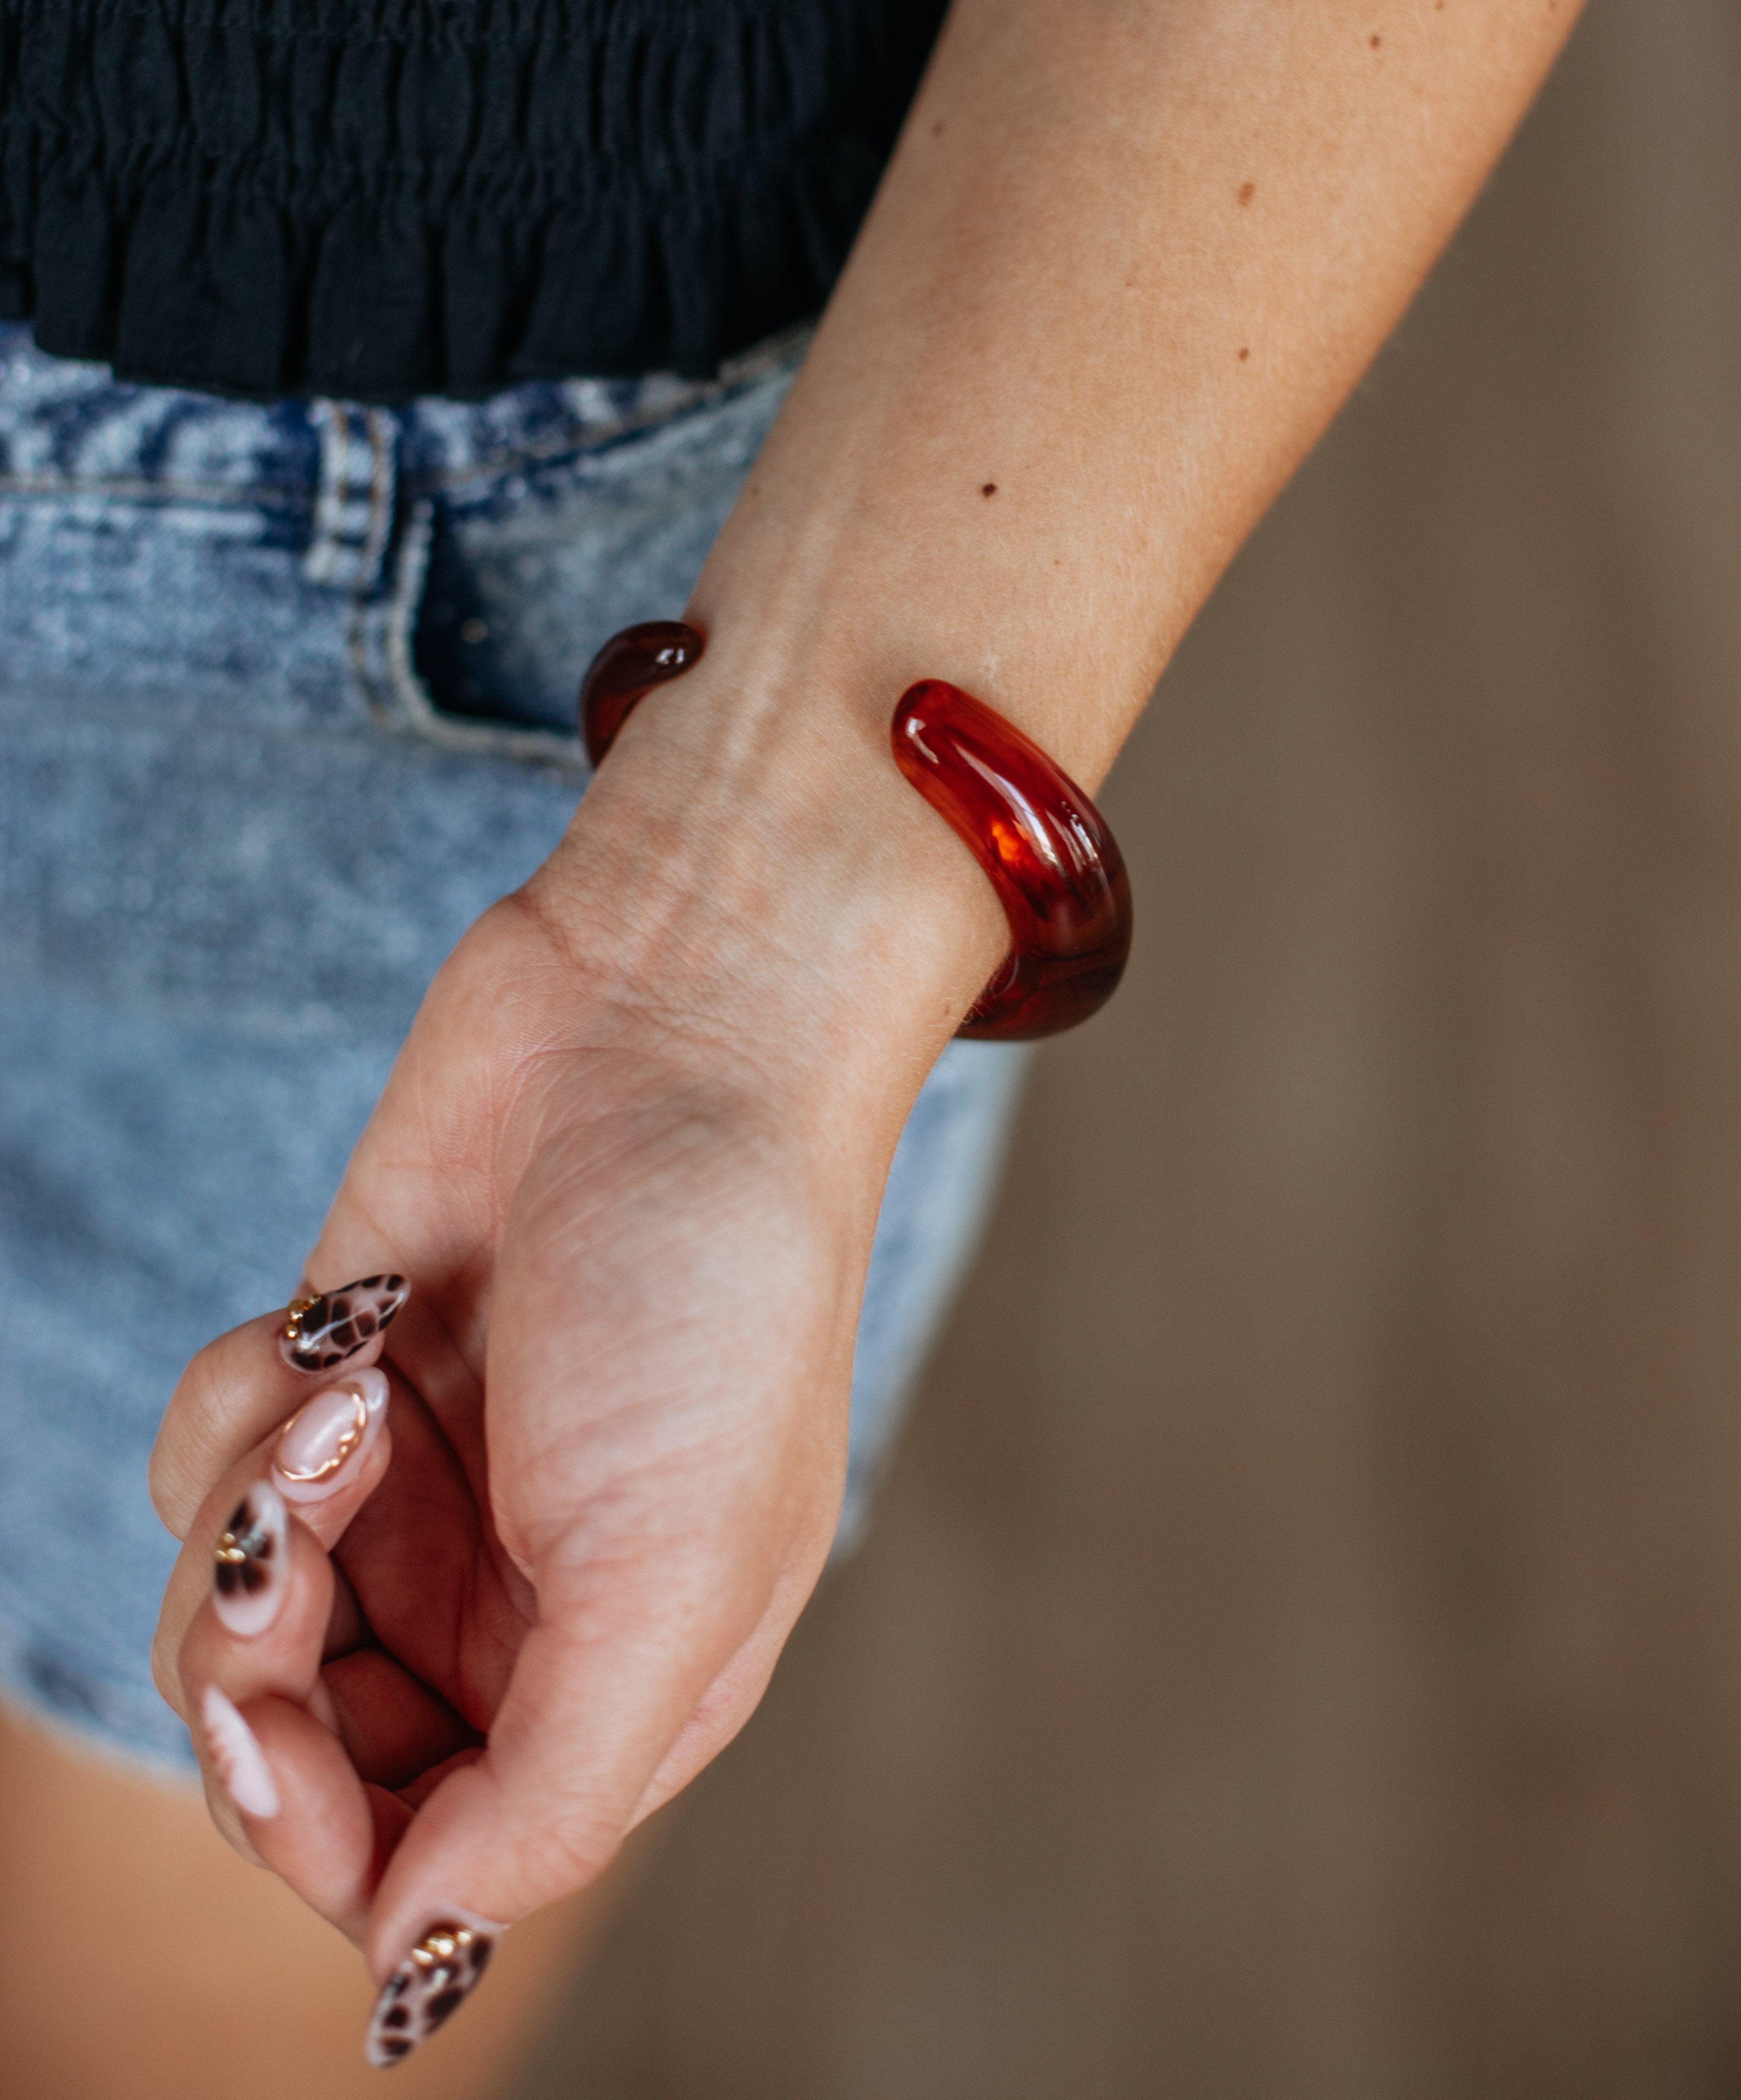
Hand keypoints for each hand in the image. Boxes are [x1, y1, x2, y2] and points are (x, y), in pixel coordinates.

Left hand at [149, 666, 1002, 2057]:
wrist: (672, 1024)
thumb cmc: (716, 1292)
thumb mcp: (679, 1580)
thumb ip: (552, 1798)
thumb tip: (412, 1960)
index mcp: (614, 1683)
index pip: (411, 1863)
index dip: (316, 1836)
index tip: (286, 1737)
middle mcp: (505, 1606)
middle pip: (292, 1758)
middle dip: (256, 1673)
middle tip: (299, 1539)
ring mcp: (413, 1490)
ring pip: (227, 1614)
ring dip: (258, 1505)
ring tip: (351, 1390)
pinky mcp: (332, 1374)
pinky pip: (211, 1462)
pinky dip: (244, 1399)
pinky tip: (346, 1323)